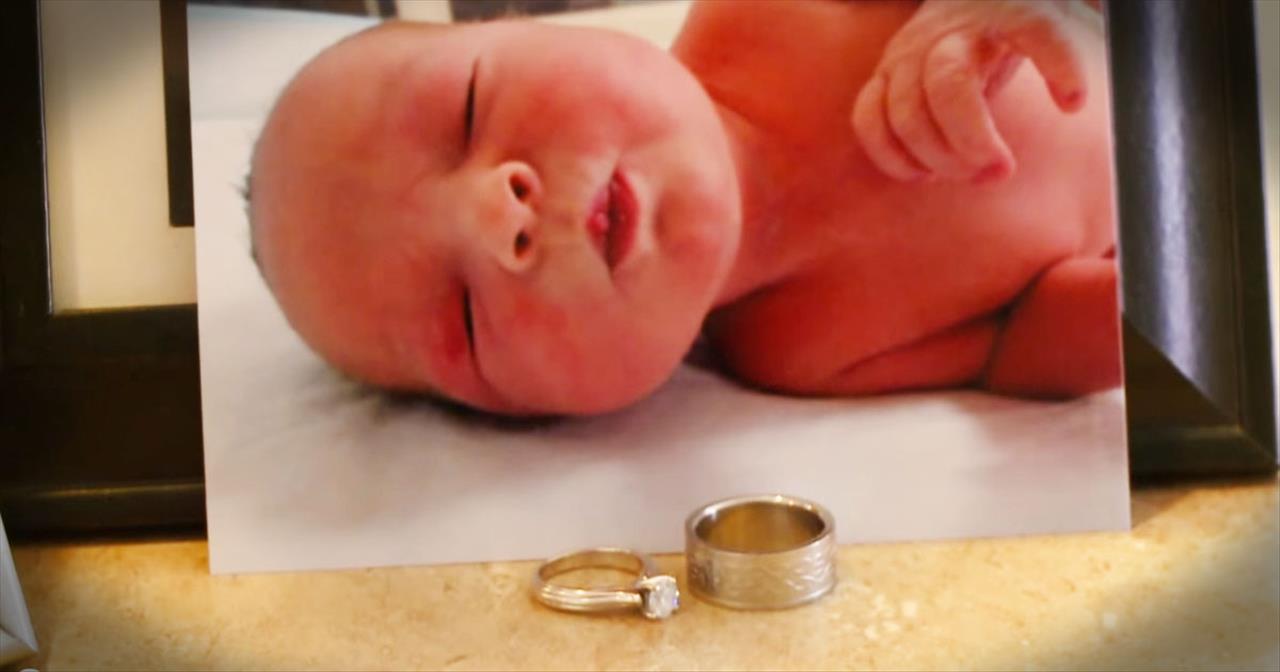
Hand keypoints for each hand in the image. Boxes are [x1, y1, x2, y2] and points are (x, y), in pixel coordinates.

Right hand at [851, 0, 1089, 182]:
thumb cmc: (1026, 27)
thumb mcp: (1066, 27)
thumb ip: (1092, 50)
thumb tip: (1111, 95)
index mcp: (1011, 11)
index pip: (1034, 28)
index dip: (1056, 63)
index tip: (1075, 104)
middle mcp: (951, 31)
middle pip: (949, 84)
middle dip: (972, 139)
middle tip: (1000, 173)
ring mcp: (908, 54)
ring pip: (905, 109)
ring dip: (935, 156)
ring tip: (970, 176)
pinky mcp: (882, 79)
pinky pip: (869, 120)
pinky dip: (891, 156)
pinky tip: (923, 174)